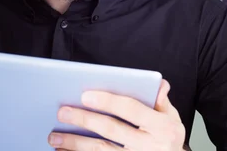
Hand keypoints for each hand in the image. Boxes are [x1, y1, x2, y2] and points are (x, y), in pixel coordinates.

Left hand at [47, 79, 185, 149]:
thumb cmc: (168, 141)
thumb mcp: (172, 120)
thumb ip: (161, 102)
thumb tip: (159, 84)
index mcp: (161, 127)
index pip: (131, 109)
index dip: (108, 101)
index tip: (85, 95)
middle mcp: (148, 146)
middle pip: (111, 130)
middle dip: (84, 119)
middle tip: (62, 112)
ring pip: (101, 150)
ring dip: (75, 143)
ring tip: (54, 135)